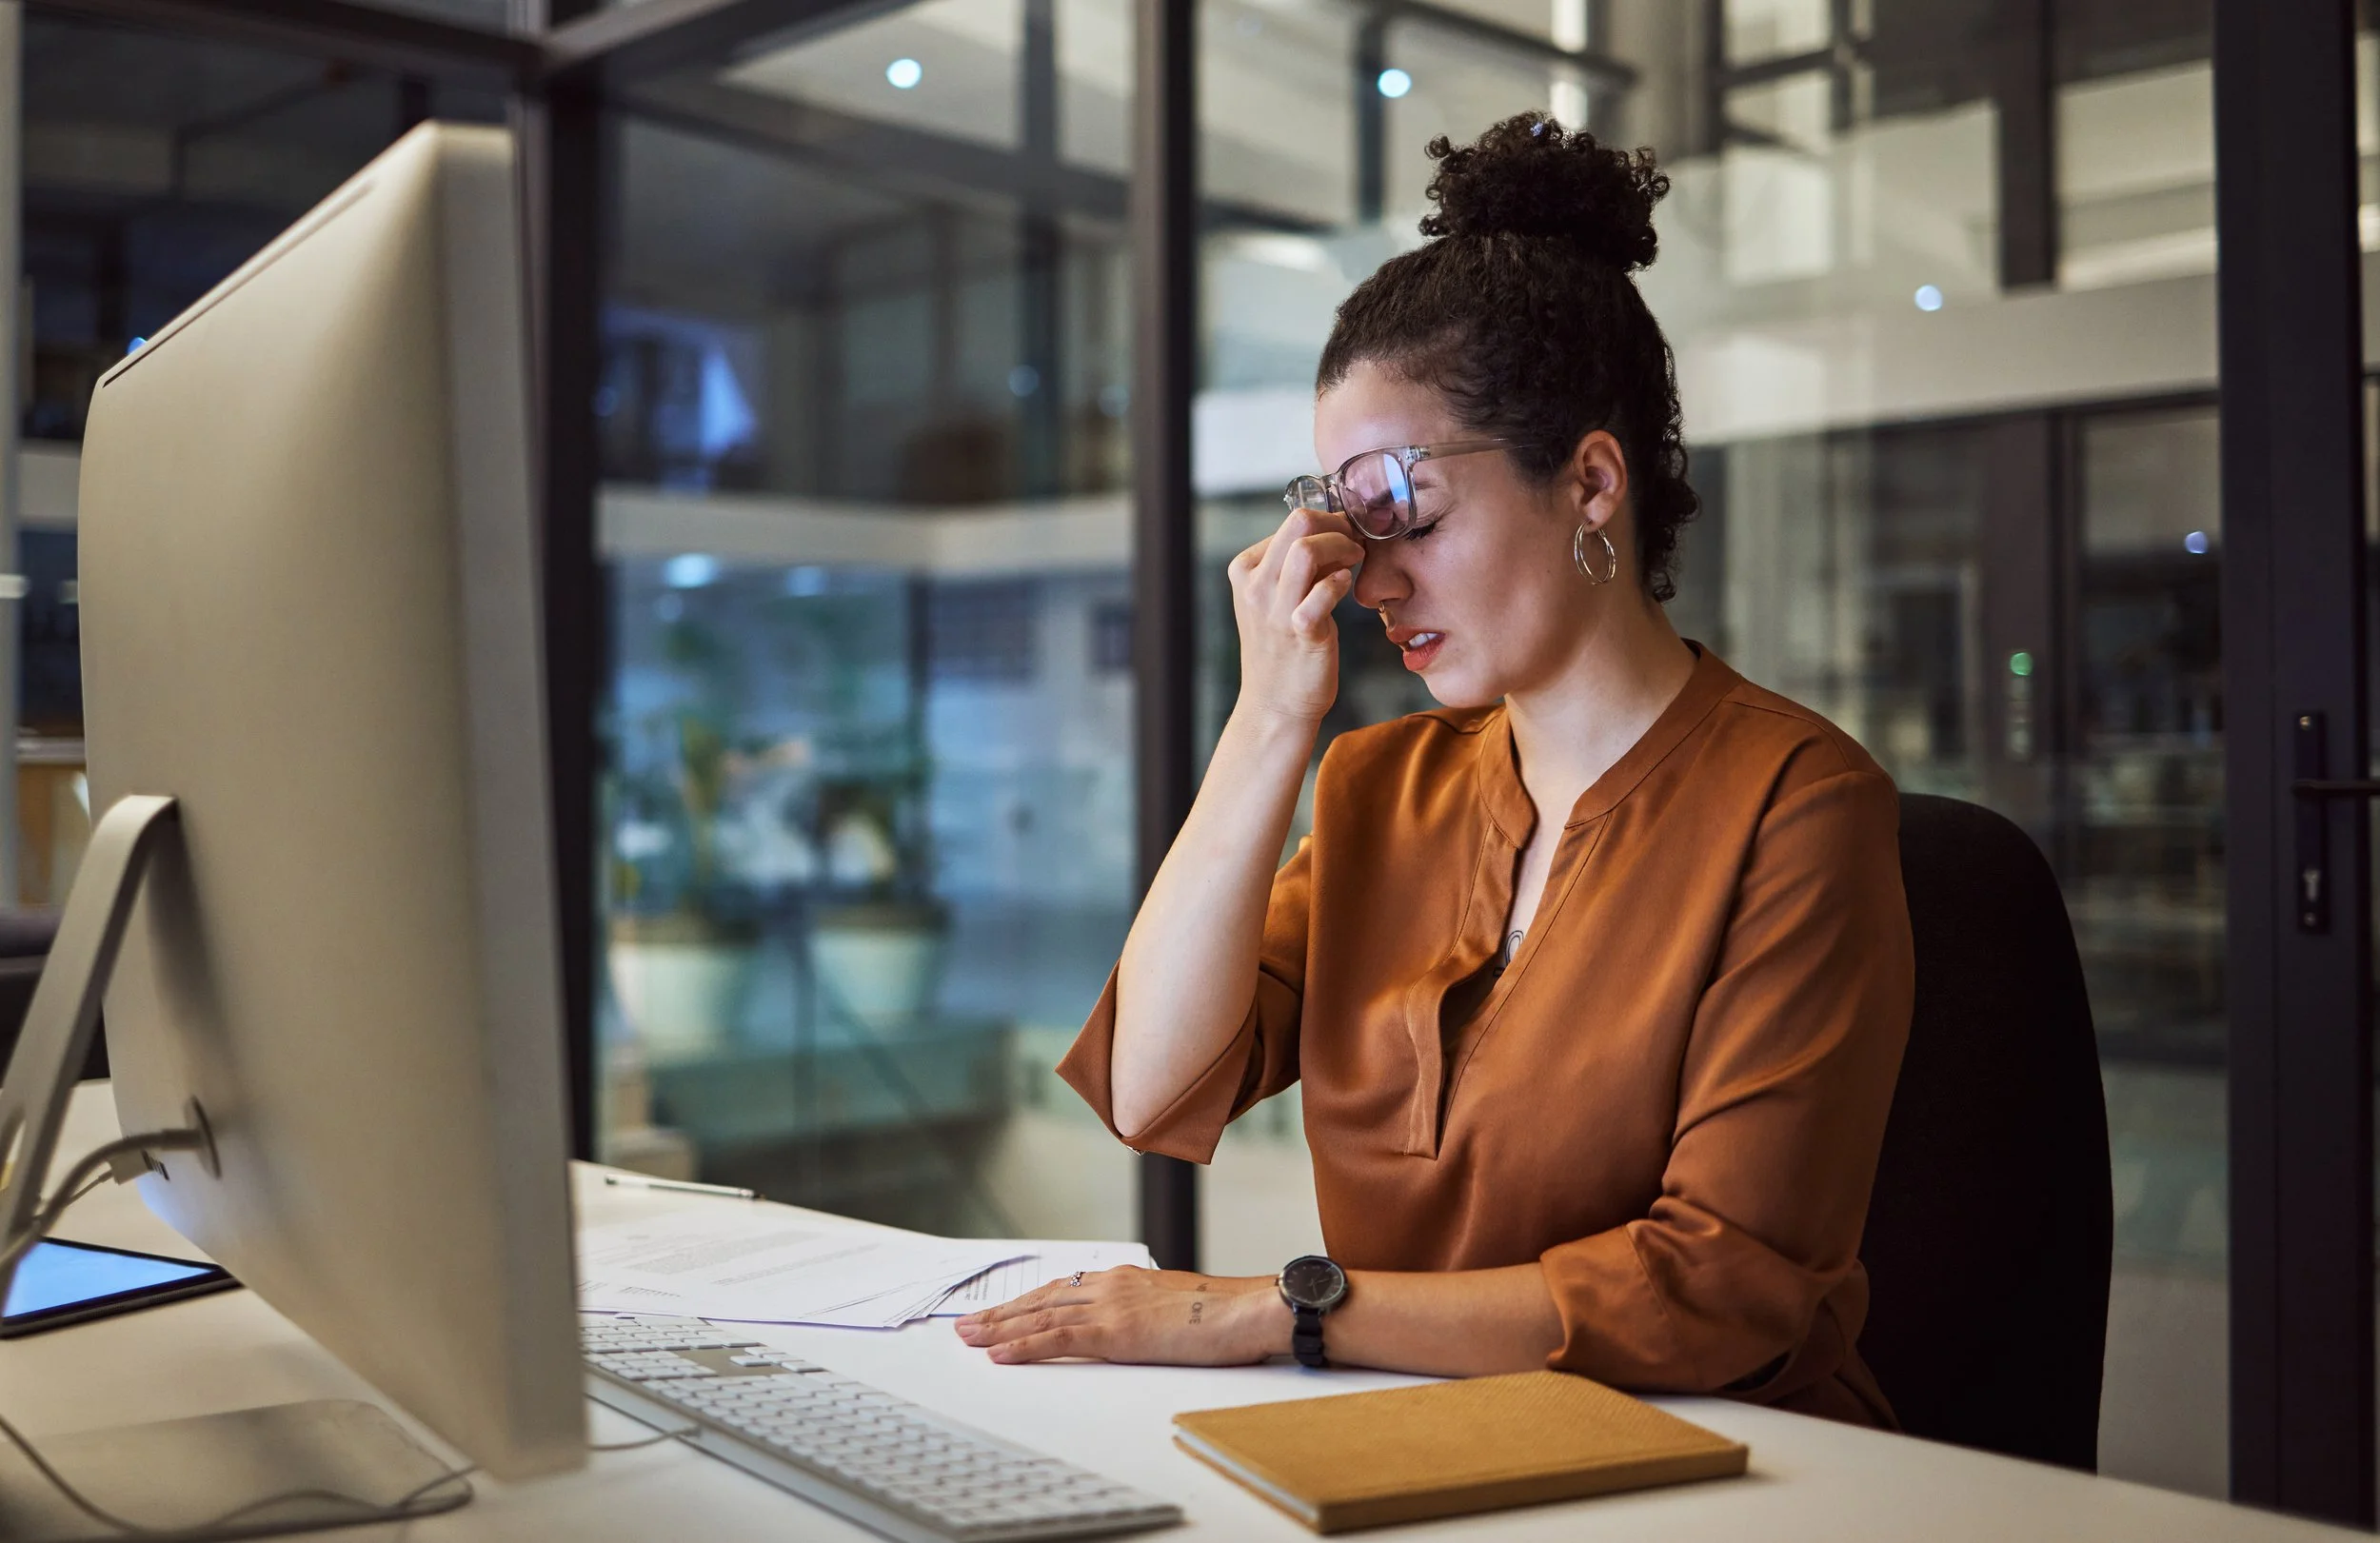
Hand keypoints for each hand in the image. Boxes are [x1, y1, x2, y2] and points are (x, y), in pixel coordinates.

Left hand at [954, 1267, 1286, 1365]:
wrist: (1250, 1309)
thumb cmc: (1227, 1313)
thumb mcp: (1178, 1308)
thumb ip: (1149, 1313)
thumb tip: (1138, 1327)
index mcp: (1126, 1279)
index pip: (1063, 1288)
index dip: (1028, 1301)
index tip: (1002, 1311)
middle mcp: (1111, 1285)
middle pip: (1042, 1298)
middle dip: (1001, 1312)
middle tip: (966, 1323)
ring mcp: (1111, 1305)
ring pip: (1040, 1315)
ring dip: (1000, 1327)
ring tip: (968, 1337)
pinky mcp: (1116, 1331)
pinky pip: (1058, 1338)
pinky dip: (1023, 1345)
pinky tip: (998, 1353)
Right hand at [1227, 508, 1364, 727]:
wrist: (1275, 704)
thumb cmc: (1283, 648)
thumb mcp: (1276, 598)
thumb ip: (1297, 564)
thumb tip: (1335, 531)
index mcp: (1245, 569)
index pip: (1291, 520)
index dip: (1329, 521)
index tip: (1347, 535)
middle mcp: (1255, 585)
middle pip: (1299, 523)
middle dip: (1339, 525)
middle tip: (1356, 542)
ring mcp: (1275, 609)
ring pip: (1308, 549)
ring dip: (1343, 547)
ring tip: (1355, 560)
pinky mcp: (1301, 631)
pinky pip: (1326, 590)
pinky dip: (1342, 582)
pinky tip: (1347, 587)